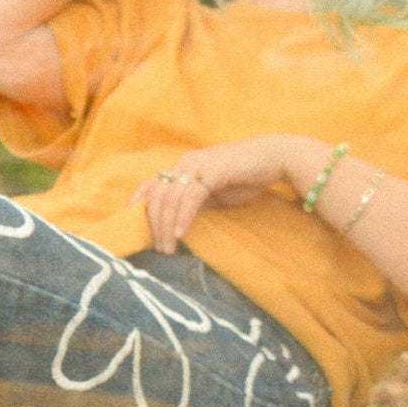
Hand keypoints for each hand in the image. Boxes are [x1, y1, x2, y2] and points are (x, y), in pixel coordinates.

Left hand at [131, 135, 314, 252]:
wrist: (275, 158)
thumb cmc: (246, 176)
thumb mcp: (215, 191)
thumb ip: (196, 201)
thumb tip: (179, 223)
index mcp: (185, 165)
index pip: (153, 182)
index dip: (139, 200)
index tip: (132, 223)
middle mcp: (187, 162)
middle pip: (158, 194)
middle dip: (154, 224)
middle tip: (159, 248)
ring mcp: (199, 164)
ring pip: (170, 196)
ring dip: (166, 225)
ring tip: (168, 248)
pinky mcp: (214, 171)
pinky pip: (191, 196)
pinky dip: (184, 216)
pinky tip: (182, 233)